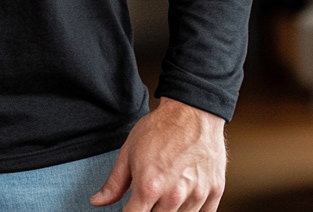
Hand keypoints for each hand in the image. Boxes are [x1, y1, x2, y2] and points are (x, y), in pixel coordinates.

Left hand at [90, 98, 225, 210]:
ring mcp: (196, 195)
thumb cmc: (160, 127)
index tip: (131, 206)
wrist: (192, 111)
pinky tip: (184, 198)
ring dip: (170, 211)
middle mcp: (173, 196)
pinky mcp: (215, 192)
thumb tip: (97, 201)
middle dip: (149, 210)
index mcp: (148, 186)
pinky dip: (192, 211)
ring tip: (166, 193)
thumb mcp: (129, 151)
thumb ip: (114, 183)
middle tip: (149, 195)